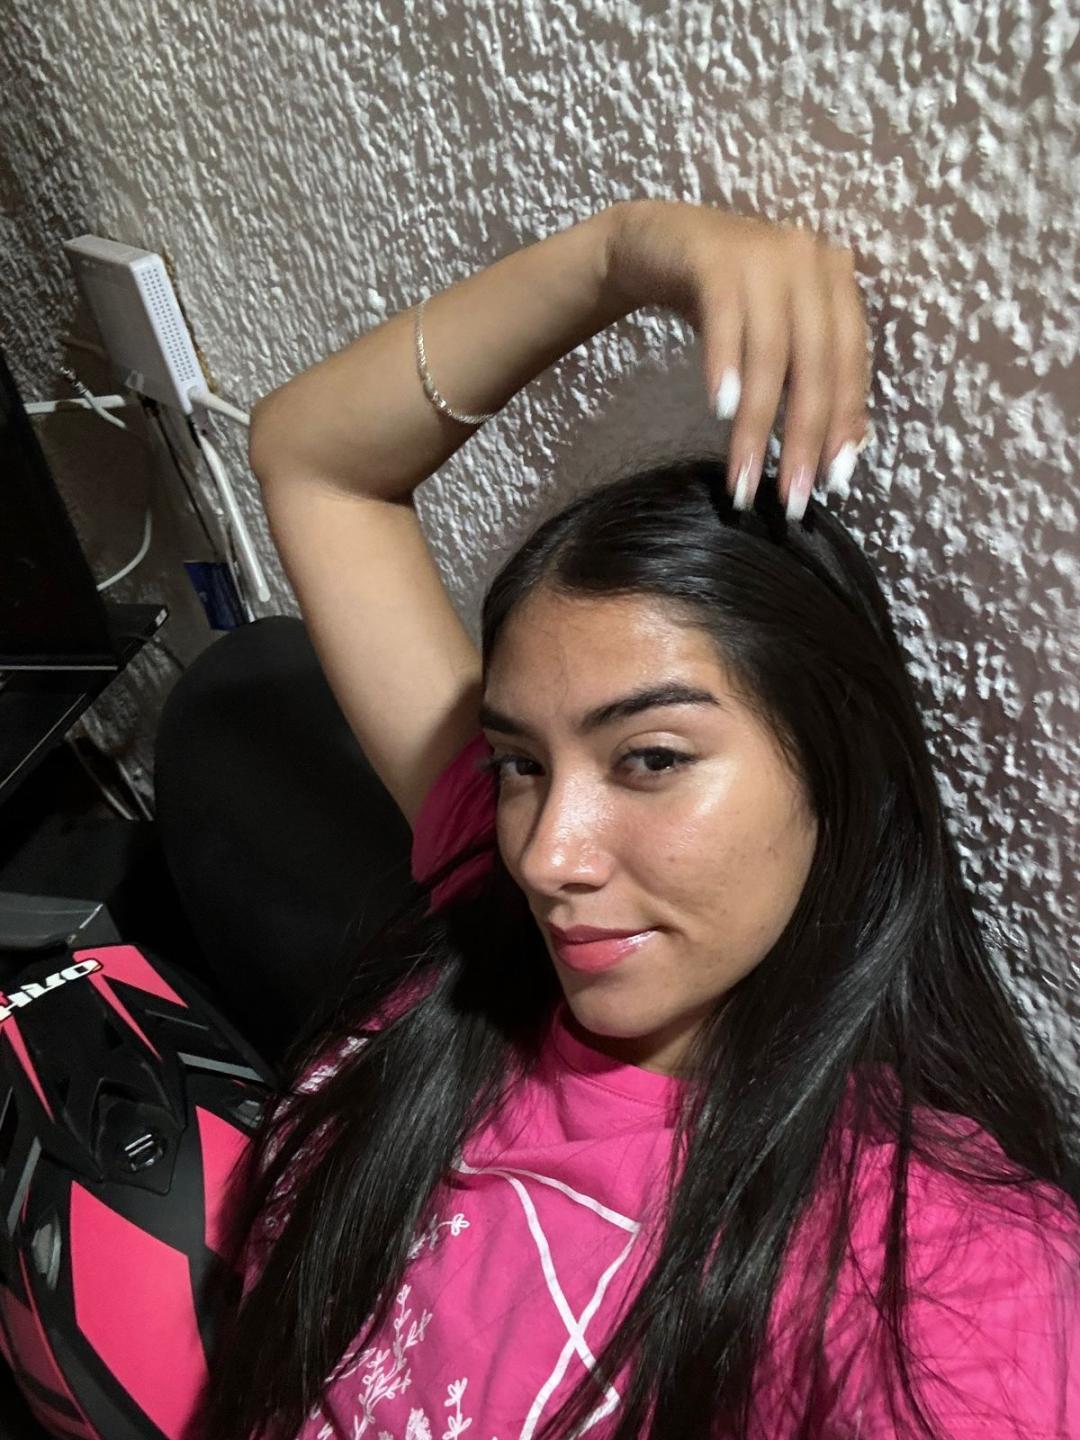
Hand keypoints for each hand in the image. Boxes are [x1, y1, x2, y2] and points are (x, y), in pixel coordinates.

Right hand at [603, 198, 870, 519]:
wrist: (657, 242)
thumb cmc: (724, 300)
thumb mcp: (774, 337)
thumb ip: (808, 378)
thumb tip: (843, 450)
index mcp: (835, 282)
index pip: (849, 363)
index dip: (843, 423)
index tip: (831, 481)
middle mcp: (810, 261)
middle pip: (815, 363)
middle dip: (802, 436)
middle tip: (789, 496)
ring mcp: (764, 253)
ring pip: (771, 352)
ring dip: (756, 423)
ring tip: (743, 478)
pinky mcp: (716, 256)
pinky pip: (726, 319)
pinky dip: (725, 366)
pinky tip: (720, 410)